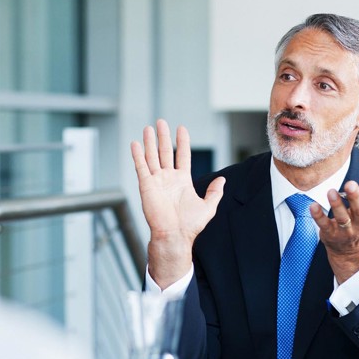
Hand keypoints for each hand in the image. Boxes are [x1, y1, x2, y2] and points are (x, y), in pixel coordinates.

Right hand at [130, 119, 224, 288]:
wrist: (174, 235)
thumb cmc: (190, 225)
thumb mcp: (208, 206)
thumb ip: (214, 192)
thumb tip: (222, 180)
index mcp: (182, 180)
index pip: (182, 155)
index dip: (182, 142)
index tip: (181, 128)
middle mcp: (168, 178)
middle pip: (165, 152)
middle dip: (163, 137)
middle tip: (161, 122)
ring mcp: (156, 181)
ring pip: (152, 156)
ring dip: (150, 142)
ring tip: (148, 127)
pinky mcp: (146, 185)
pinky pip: (141, 167)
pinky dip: (138, 155)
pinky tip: (136, 144)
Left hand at [310, 180, 358, 282]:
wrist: (350, 251)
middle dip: (355, 197)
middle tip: (350, 184)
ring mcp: (344, 231)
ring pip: (342, 218)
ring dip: (337, 205)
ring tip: (331, 192)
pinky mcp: (330, 233)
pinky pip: (324, 224)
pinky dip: (318, 215)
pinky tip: (314, 206)